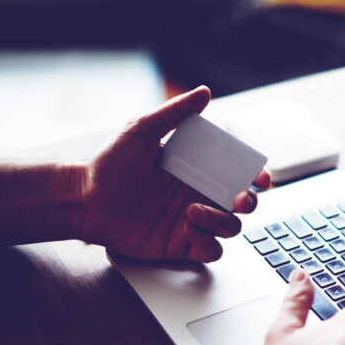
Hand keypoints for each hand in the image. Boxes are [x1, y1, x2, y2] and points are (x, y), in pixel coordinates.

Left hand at [80, 86, 270, 261]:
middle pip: (243, 203)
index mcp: (198, 170)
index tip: (260, 177)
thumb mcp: (141, 130)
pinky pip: (212, 251)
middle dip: (249, 202)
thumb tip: (203, 93)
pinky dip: (207, 242)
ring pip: (231, 228)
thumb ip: (174, 113)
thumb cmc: (110, 164)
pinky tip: (187, 229)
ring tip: (190, 213)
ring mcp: (194, 221)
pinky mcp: (182, 245)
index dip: (255, 176)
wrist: (84, 199)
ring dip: (220, 221)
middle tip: (239, 199)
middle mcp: (200, 195)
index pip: (238, 173)